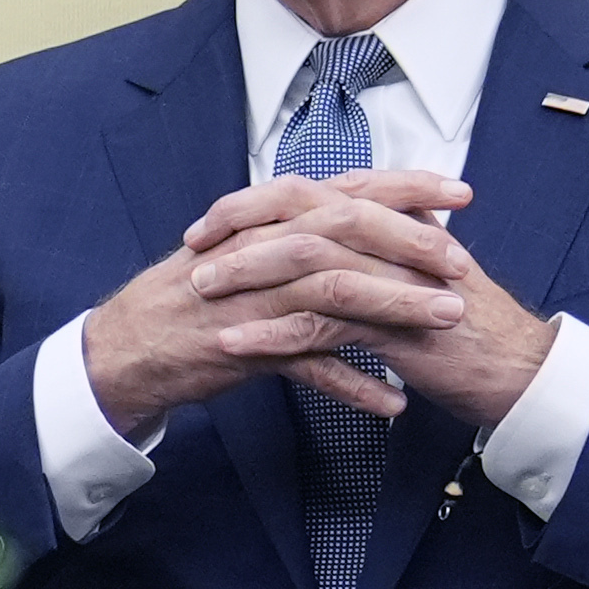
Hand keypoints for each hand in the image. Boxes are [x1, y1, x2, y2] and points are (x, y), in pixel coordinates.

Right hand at [75, 167, 558, 435]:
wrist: (125, 347)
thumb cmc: (191, 301)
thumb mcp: (246, 252)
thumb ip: (299, 234)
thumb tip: (361, 218)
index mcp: (267, 221)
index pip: (346, 189)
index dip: (407, 185)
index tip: (460, 190)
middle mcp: (262, 250)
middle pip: (347, 232)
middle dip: (412, 242)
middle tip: (463, 260)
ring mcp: (253, 298)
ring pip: (337, 292)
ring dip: (399, 306)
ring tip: (449, 321)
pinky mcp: (242, 348)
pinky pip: (307, 366)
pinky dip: (352, 384)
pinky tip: (392, 403)